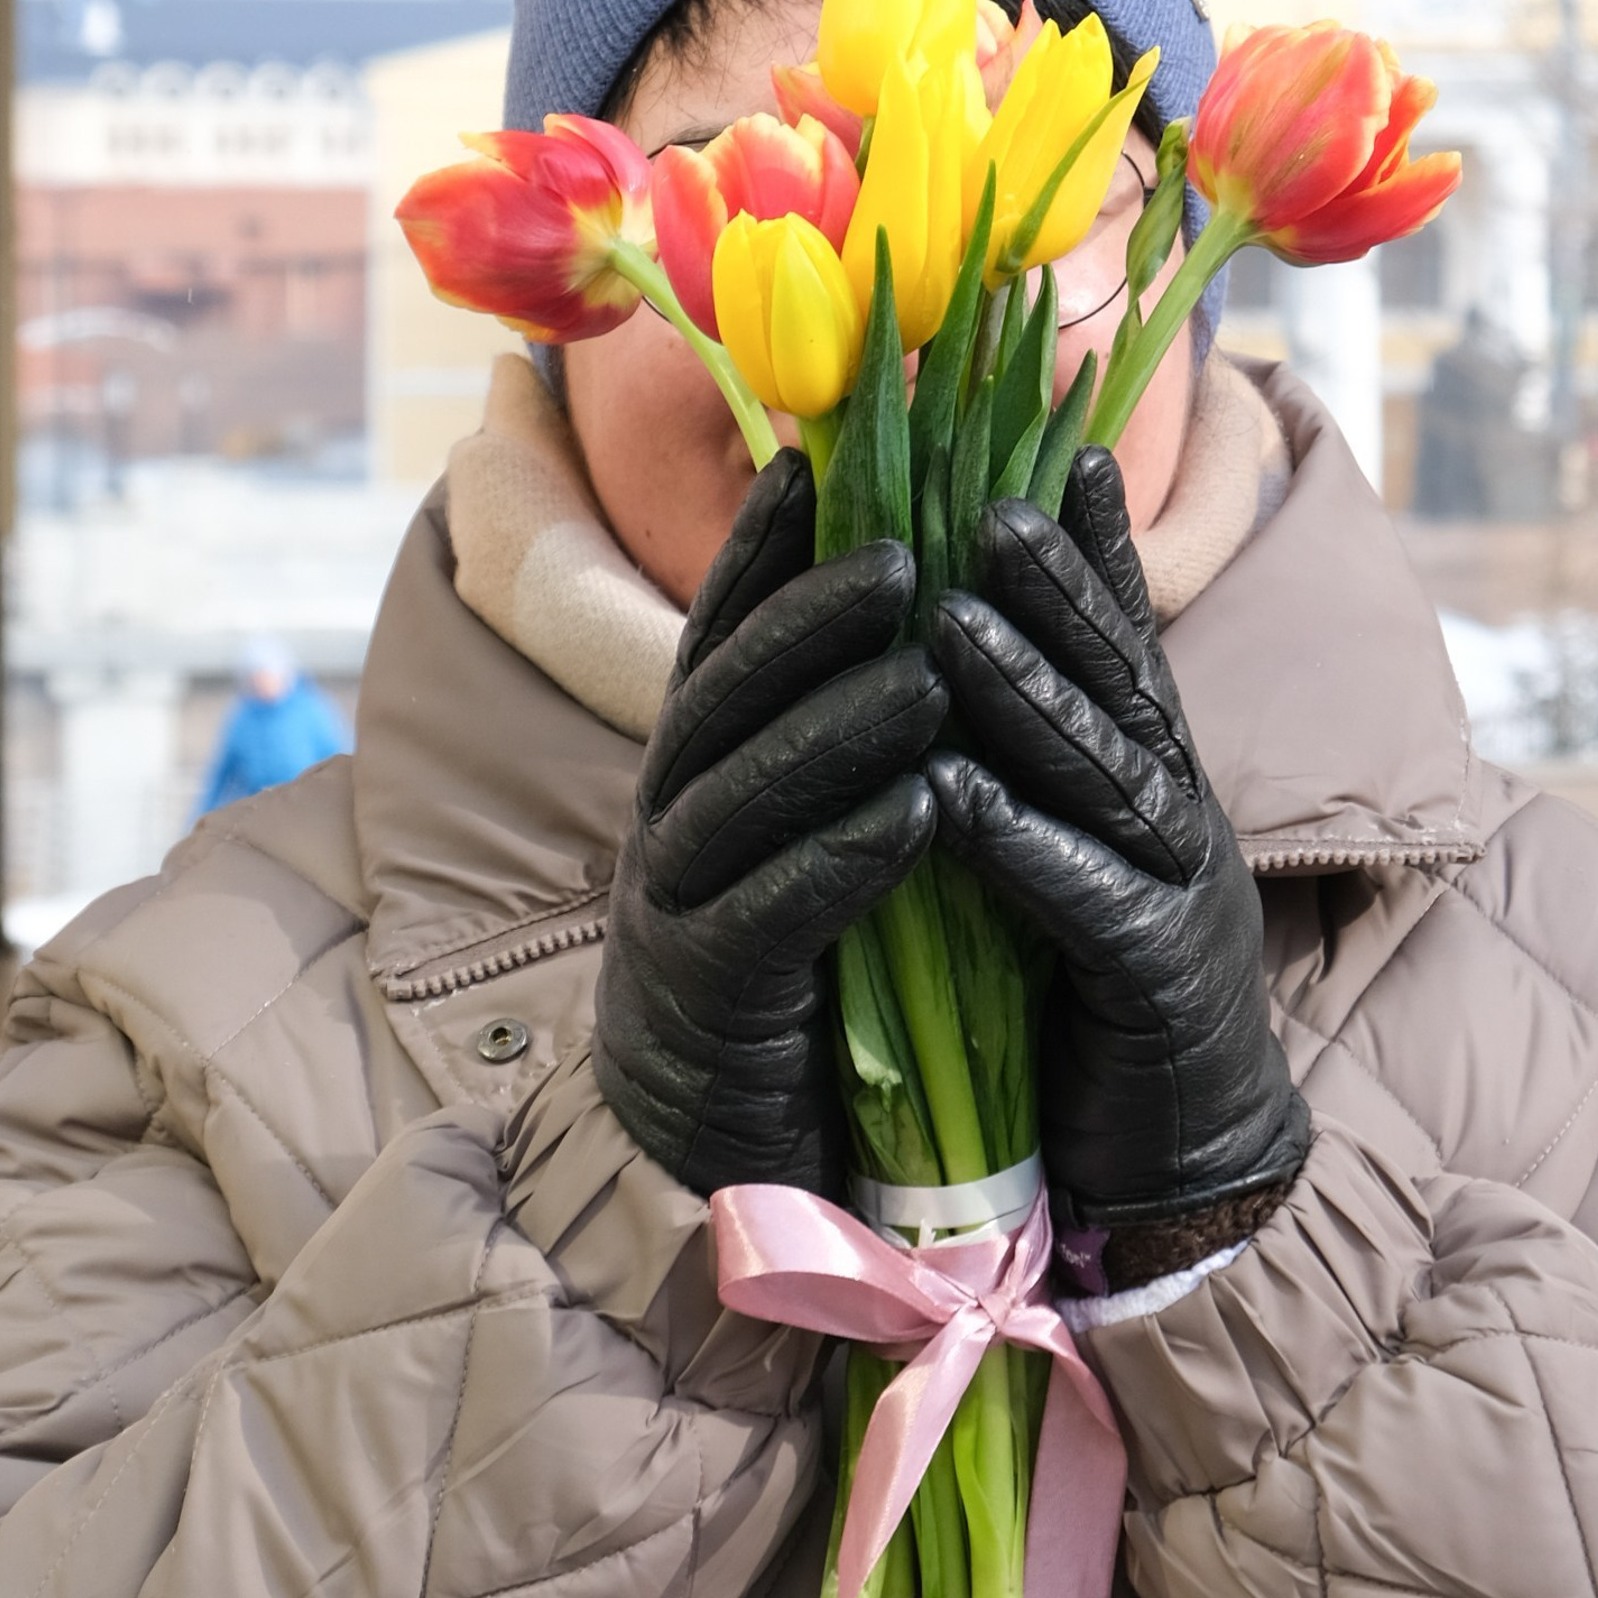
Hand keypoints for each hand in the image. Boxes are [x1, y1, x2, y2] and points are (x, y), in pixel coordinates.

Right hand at [594, 451, 943, 1195]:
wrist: (727, 1138)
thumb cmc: (793, 966)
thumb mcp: (797, 836)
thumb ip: (829, 742)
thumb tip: (898, 617)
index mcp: (698, 775)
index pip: (720, 642)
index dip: (760, 554)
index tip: (814, 460)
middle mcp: (670, 825)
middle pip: (724, 702)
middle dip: (805, 622)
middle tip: (901, 557)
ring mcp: (677, 911)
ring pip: (741, 799)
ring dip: (834, 730)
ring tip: (926, 675)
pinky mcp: (713, 999)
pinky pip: (774, 915)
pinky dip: (843, 858)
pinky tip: (918, 813)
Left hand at [924, 446, 1309, 1231]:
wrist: (1183, 1147)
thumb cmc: (1106, 992)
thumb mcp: (1077, 851)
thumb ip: (1043, 764)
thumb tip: (970, 665)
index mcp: (1154, 784)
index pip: (1127, 649)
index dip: (1099, 554)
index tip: (1061, 448)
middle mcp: (1178, 819)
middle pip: (1123, 685)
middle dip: (1061, 589)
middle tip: (992, 501)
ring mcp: (1180, 896)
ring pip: (1107, 776)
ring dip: (1030, 696)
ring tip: (950, 622)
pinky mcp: (1157, 983)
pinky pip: (1085, 902)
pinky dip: (1022, 845)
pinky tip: (957, 795)